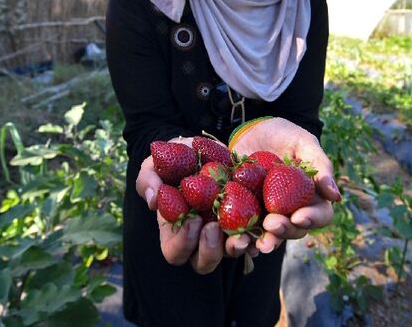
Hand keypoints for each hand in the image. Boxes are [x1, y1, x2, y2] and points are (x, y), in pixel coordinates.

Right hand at [137, 138, 257, 272]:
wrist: (204, 149)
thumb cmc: (173, 159)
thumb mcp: (155, 164)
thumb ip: (148, 179)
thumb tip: (153, 200)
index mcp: (176, 231)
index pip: (175, 252)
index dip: (182, 243)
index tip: (192, 219)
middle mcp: (201, 239)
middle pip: (204, 263)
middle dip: (209, 251)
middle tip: (214, 227)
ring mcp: (225, 232)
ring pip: (232, 254)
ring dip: (237, 248)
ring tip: (241, 235)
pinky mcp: (247, 220)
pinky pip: (257, 237)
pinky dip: (261, 237)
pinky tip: (264, 227)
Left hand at [230, 118, 340, 252]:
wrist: (252, 129)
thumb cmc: (285, 135)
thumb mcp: (304, 143)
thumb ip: (320, 166)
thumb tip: (336, 197)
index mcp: (312, 196)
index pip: (320, 215)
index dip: (312, 219)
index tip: (299, 217)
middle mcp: (292, 209)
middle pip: (295, 230)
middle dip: (285, 231)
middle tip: (272, 223)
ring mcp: (269, 212)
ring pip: (271, 235)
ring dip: (266, 241)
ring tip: (258, 243)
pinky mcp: (246, 211)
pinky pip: (247, 230)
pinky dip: (244, 239)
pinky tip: (240, 242)